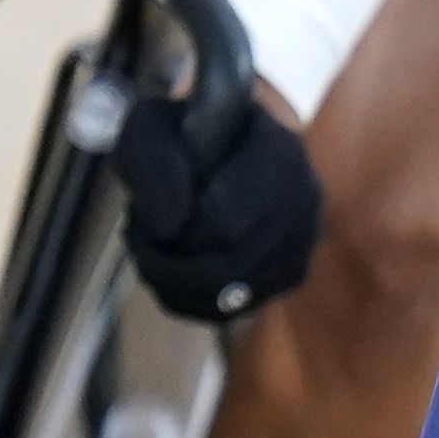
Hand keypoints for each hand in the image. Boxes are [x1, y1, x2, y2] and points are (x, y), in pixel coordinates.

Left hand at [113, 88, 322, 319]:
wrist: (220, 136)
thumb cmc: (180, 128)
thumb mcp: (151, 128)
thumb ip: (153, 166)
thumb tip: (169, 229)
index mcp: (280, 152)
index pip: (226, 223)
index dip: (171, 234)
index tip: (136, 213)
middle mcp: (304, 200)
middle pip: (229, 267)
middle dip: (166, 262)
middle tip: (134, 236)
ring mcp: (303, 241)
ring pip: (230, 295)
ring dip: (172, 281)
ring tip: (149, 249)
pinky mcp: (289, 273)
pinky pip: (233, 309)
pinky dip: (187, 298)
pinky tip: (168, 270)